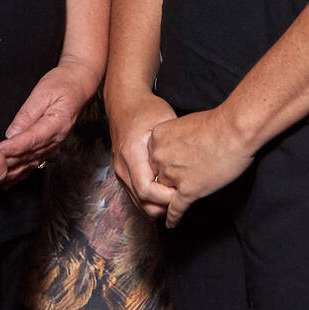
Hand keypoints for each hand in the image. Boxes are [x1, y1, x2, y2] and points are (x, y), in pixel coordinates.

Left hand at [0, 63, 99, 186]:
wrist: (77, 85)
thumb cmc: (62, 85)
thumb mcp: (42, 93)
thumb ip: (27, 114)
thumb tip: (12, 133)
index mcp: (57, 124)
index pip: (33, 139)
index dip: (15, 147)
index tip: (0, 150)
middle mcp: (57, 138)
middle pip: (31, 154)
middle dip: (11, 162)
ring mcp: (54, 144)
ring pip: (32, 162)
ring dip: (15, 172)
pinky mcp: (50, 145)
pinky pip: (35, 161)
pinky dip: (22, 172)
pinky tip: (11, 179)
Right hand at [105, 90, 177, 218]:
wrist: (125, 103)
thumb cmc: (146, 109)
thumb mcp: (163, 122)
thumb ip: (171, 145)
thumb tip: (188, 166)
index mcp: (131, 154)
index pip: (146, 189)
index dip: (166, 197)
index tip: (183, 192)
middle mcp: (122, 166)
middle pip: (142, 202)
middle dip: (164, 207)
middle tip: (184, 199)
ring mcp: (120, 172)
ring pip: (139, 203)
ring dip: (158, 205)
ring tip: (177, 197)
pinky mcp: (123, 174)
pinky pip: (136, 196)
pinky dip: (151, 200)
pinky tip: (166, 193)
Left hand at [147, 108, 254, 227]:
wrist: (235, 131)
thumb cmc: (217, 123)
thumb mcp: (185, 123)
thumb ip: (175, 137)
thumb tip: (178, 148)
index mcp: (157, 137)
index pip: (152, 157)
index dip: (162, 163)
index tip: (170, 166)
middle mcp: (160, 157)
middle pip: (157, 175)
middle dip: (166, 179)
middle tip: (176, 181)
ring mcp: (173, 175)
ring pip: (165, 192)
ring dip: (169, 198)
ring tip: (166, 208)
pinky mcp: (188, 190)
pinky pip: (176, 208)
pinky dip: (173, 218)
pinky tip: (171, 224)